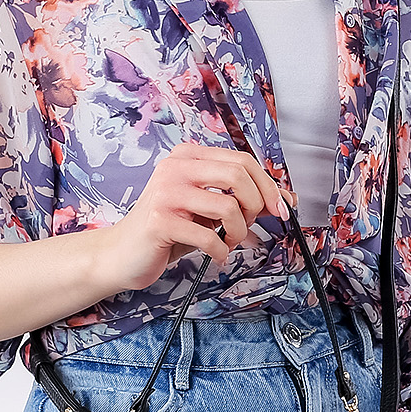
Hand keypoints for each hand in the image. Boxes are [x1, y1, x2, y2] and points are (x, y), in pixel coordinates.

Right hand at [94, 142, 292, 293]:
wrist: (123, 253)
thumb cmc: (168, 230)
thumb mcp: (207, 208)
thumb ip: (241, 199)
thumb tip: (287, 199)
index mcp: (188, 157)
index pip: (242, 160)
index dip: (269, 186)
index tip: (282, 209)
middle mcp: (176, 168)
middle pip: (238, 175)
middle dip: (256, 206)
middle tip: (248, 226)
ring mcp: (166, 193)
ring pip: (228, 207)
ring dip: (238, 233)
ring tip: (228, 243)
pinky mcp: (160, 221)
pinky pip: (209, 237)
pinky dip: (220, 251)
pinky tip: (216, 255)